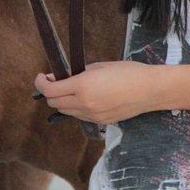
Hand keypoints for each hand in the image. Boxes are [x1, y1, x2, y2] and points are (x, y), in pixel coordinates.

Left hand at [33, 60, 161, 124]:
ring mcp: (92, 116)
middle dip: (50, 92)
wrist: (149, 90)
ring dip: (62, 100)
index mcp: (83, 86)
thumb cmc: (127, 72)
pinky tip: (84, 97)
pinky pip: (79, 116)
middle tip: (55, 80)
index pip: (50, 90)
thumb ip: (77, 73)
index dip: (41, 83)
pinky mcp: (100, 123)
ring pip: (65, 111)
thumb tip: (60, 77)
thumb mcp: (99, 66)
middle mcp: (84, 104)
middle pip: (54, 103)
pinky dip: (75, 107)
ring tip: (70, 88)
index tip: (41, 76)